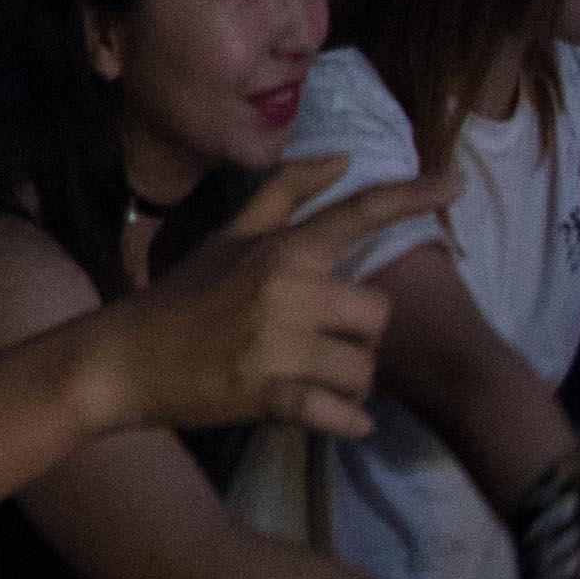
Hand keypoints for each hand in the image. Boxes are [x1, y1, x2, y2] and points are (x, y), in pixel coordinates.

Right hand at [91, 156, 429, 438]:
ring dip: (350, 381)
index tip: (456, 183)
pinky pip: (340, 414)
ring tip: (315, 379)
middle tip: (320, 342)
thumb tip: (340, 157)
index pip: (357, 215)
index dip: (411, 197)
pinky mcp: (270, 396)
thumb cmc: (180, 297)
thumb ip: (284, 195)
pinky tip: (336, 418)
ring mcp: (278, 345)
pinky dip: (346, 421)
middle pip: (377, 315)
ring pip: (363, 368)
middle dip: (358, 334)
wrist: (123, 358)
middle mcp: (285, 291)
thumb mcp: (227, 238)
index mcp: (279, 251)